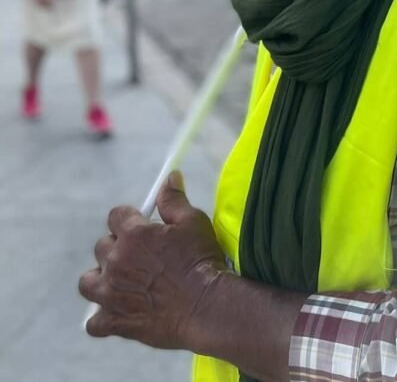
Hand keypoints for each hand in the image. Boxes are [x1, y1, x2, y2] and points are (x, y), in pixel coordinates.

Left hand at [79, 171, 226, 349]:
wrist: (204, 306)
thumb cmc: (200, 260)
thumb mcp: (193, 222)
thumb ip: (174, 200)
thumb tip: (169, 178)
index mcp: (133, 235)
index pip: (115, 216)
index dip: (128, 218)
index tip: (140, 224)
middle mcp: (116, 261)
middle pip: (102, 247)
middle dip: (117, 247)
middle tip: (139, 255)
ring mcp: (111, 294)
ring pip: (88, 282)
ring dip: (100, 279)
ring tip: (119, 282)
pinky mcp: (114, 321)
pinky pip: (93, 322)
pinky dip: (102, 318)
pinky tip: (117, 313)